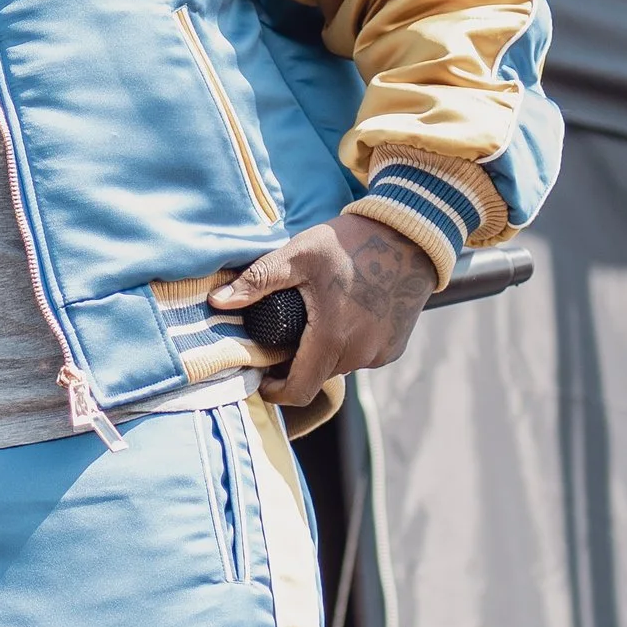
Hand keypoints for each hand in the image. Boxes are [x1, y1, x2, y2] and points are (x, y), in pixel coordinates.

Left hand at [208, 212, 435, 408]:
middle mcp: (360, 354)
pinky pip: (363, 356)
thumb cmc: (352, 242)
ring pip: (340, 366)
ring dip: (324, 352)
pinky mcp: (395, 346)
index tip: (263, 379)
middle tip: (286, 334)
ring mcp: (382, 352)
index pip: (299, 390)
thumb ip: (258, 281)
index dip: (276, 392)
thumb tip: (217, 301)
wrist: (410, 234)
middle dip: (298, 363)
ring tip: (317, 319)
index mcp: (332, 339)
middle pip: (317, 375)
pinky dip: (349, 345)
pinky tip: (345, 316)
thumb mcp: (299, 255)